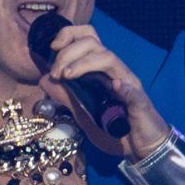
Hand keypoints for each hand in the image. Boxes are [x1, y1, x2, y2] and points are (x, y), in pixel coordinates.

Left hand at [38, 23, 171, 160]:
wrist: (141, 148)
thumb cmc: (114, 130)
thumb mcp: (83, 113)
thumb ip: (66, 97)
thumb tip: (44, 80)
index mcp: (100, 71)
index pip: (87, 39)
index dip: (69, 35)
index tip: (52, 47)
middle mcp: (114, 71)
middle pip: (93, 42)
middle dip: (68, 52)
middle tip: (56, 73)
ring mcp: (129, 85)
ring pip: (108, 58)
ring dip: (84, 63)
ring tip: (67, 76)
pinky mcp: (141, 102)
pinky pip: (133, 91)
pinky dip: (123, 88)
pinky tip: (114, 87)